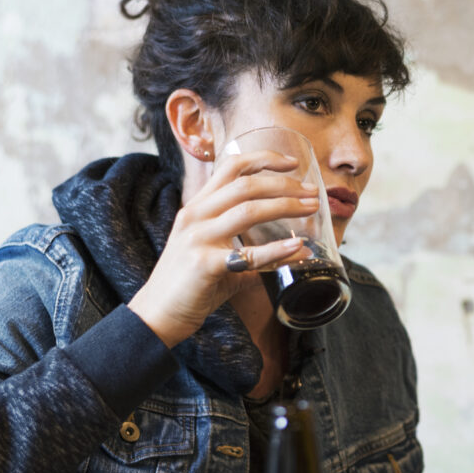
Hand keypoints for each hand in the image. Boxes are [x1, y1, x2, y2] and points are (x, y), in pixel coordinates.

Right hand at [128, 150, 318, 346]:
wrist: (158, 313)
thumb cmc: (190, 283)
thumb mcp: (216, 253)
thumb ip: (250, 247)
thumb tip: (295, 250)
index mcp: (198, 207)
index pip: (231, 167)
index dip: (264, 159)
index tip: (292, 163)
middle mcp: (196, 216)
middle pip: (246, 185)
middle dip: (286, 185)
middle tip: (314, 193)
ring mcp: (198, 238)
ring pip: (249, 210)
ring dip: (286, 206)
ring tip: (311, 208)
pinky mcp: (205, 265)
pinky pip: (247, 254)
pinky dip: (276, 249)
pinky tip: (297, 246)